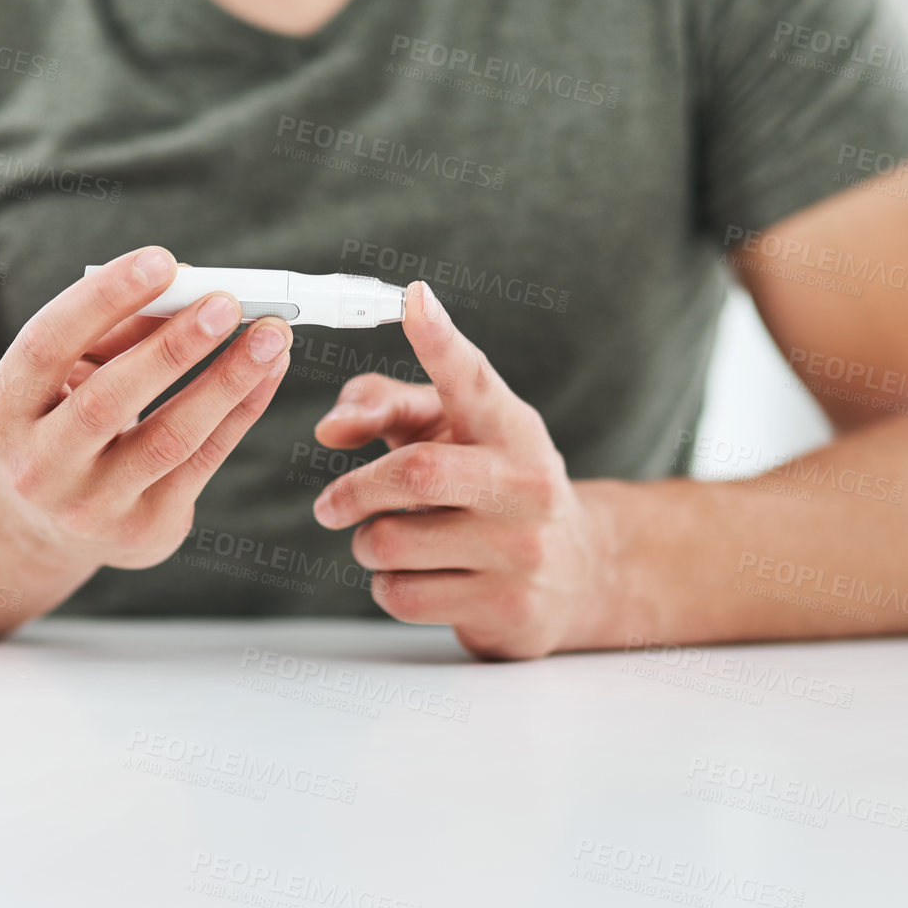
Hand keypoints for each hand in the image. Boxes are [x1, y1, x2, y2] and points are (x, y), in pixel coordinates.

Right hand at [0, 246, 291, 574]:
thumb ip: (115, 328)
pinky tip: (268, 373)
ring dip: (227, 381)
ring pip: (169, 438)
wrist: (44, 524)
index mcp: (3, 410)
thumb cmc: (61, 420)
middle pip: (109, 399)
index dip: (103, 300)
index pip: (46, 345)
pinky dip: (241, 412)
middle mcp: (39, 466)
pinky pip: (203, 462)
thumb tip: (188, 283)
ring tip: (271, 336)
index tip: (162, 260)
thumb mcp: (66, 374)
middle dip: (175, 346)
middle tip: (228, 303)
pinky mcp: (143, 529)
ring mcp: (91, 505)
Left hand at [310, 282, 610, 659]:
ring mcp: (522, 549)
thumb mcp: (451, 433)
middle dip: (354, 490)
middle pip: (414, 473)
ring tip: (389, 541)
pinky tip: (416, 577)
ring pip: (393, 542)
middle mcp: (525, 482)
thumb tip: (331, 426)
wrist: (577, 573)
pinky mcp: (508, 607)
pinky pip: (404, 595)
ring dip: (368, 544)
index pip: (472, 377)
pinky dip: (388, 586)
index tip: (415, 300)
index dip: (439, 340)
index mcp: (510, 427)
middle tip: (330, 505)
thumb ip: (386, 407)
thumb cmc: (491, 485)